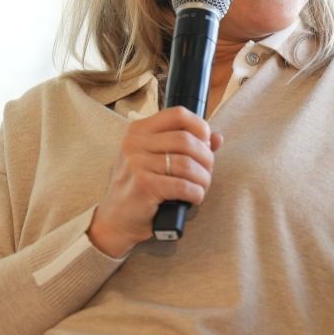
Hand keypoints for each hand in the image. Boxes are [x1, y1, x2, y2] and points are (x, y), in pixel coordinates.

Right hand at [87, 106, 223, 256]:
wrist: (116, 220)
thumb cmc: (139, 187)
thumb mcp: (156, 160)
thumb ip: (184, 146)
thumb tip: (217, 138)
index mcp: (138, 130)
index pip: (178, 114)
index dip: (200, 126)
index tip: (206, 142)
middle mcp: (134, 143)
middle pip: (187, 140)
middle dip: (206, 157)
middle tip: (206, 171)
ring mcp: (137, 164)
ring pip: (188, 164)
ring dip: (203, 178)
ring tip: (201, 186)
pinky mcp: (144, 186)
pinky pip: (184, 186)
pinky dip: (196, 193)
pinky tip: (194, 198)